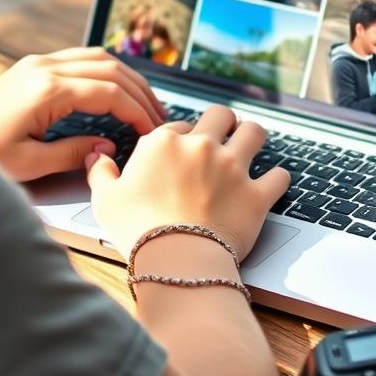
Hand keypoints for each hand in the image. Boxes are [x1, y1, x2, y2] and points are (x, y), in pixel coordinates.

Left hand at [0, 48, 166, 182]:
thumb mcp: (29, 163)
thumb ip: (74, 152)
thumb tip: (105, 146)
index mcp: (47, 90)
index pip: (109, 92)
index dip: (137, 111)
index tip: (152, 131)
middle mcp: (45, 68)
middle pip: (110, 69)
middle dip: (140, 92)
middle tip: (158, 117)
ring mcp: (38, 63)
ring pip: (98, 58)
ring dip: (126, 78)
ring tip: (143, 102)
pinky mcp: (32, 67)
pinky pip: (81, 59)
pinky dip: (106, 72)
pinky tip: (115, 89)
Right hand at [86, 105, 289, 260]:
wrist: (175, 261)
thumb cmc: (135, 231)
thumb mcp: (104, 200)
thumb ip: (100, 172)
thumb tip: (96, 156)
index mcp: (164, 142)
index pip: (178, 125)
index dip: (181, 137)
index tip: (181, 151)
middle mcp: (201, 146)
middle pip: (221, 114)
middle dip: (223, 122)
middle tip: (222, 135)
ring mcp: (233, 168)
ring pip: (255, 132)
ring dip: (253, 136)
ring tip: (250, 144)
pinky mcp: (256, 195)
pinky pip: (279, 176)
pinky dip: (278, 178)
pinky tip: (273, 182)